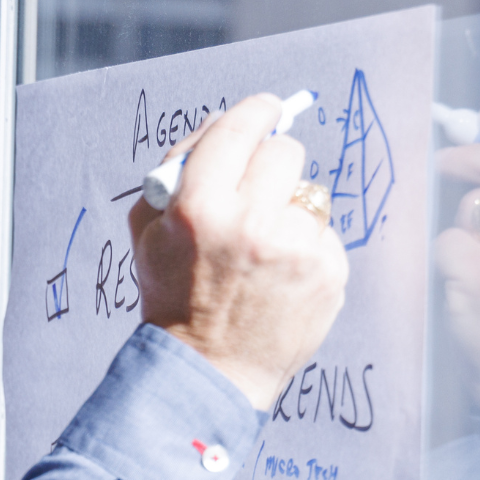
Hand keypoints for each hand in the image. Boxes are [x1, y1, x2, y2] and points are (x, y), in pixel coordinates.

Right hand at [130, 94, 349, 407]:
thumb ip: (177, 169)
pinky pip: (325, 233)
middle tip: (259, 188)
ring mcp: (297, 250)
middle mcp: (252, 224)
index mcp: (200, 207)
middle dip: (271, 163)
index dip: (257, 112)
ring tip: (265, 246)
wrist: (209, 369)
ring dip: (290, 209)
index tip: (267, 110)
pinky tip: (282, 274)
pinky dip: (307, 246)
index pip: (240, 130)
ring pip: (310, 192)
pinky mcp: (328, 273)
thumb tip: (224, 122)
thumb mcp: (150, 230)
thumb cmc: (175, 295)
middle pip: (285, 152)